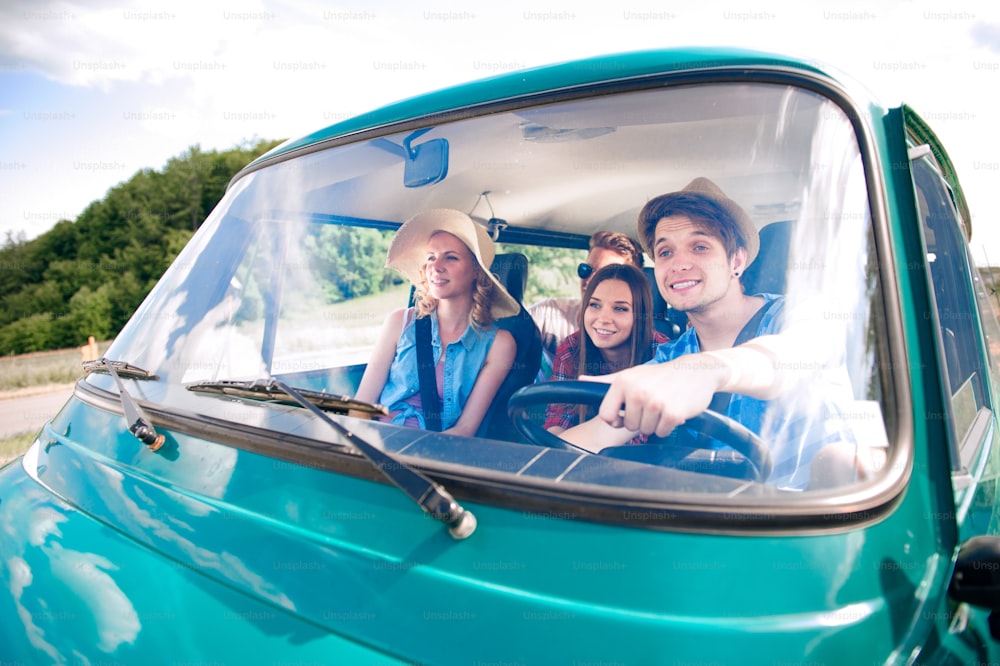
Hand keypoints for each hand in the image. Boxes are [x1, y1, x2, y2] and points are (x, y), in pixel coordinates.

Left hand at [584, 355, 728, 437]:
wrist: (696, 371)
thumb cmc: (661, 375)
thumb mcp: (632, 374)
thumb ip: (605, 381)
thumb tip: (581, 379)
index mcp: (622, 382)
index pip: (606, 415)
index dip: (616, 419)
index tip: (626, 414)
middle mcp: (637, 391)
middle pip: (628, 426)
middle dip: (640, 420)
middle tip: (652, 405)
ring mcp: (655, 403)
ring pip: (645, 431)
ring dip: (654, 423)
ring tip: (663, 406)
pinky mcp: (673, 413)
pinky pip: (661, 433)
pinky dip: (667, 427)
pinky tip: (673, 411)